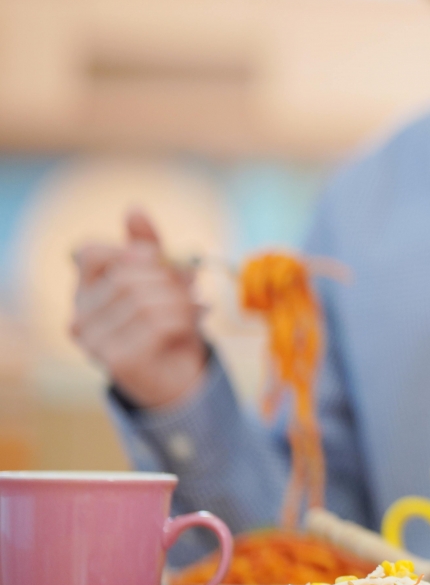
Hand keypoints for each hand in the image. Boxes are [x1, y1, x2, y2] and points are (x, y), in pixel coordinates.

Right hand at [69, 208, 208, 407]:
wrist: (179, 374)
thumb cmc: (167, 319)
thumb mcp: (162, 276)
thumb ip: (147, 245)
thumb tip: (133, 209)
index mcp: (85, 290)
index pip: (90, 252)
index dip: (129, 249)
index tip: (156, 257)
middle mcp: (79, 316)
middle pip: (125, 275)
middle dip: (167, 277)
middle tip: (190, 288)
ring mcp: (93, 342)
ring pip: (143, 300)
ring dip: (180, 300)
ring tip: (194, 308)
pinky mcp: (116, 362)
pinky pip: (157, 325)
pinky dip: (183, 320)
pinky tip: (187, 328)